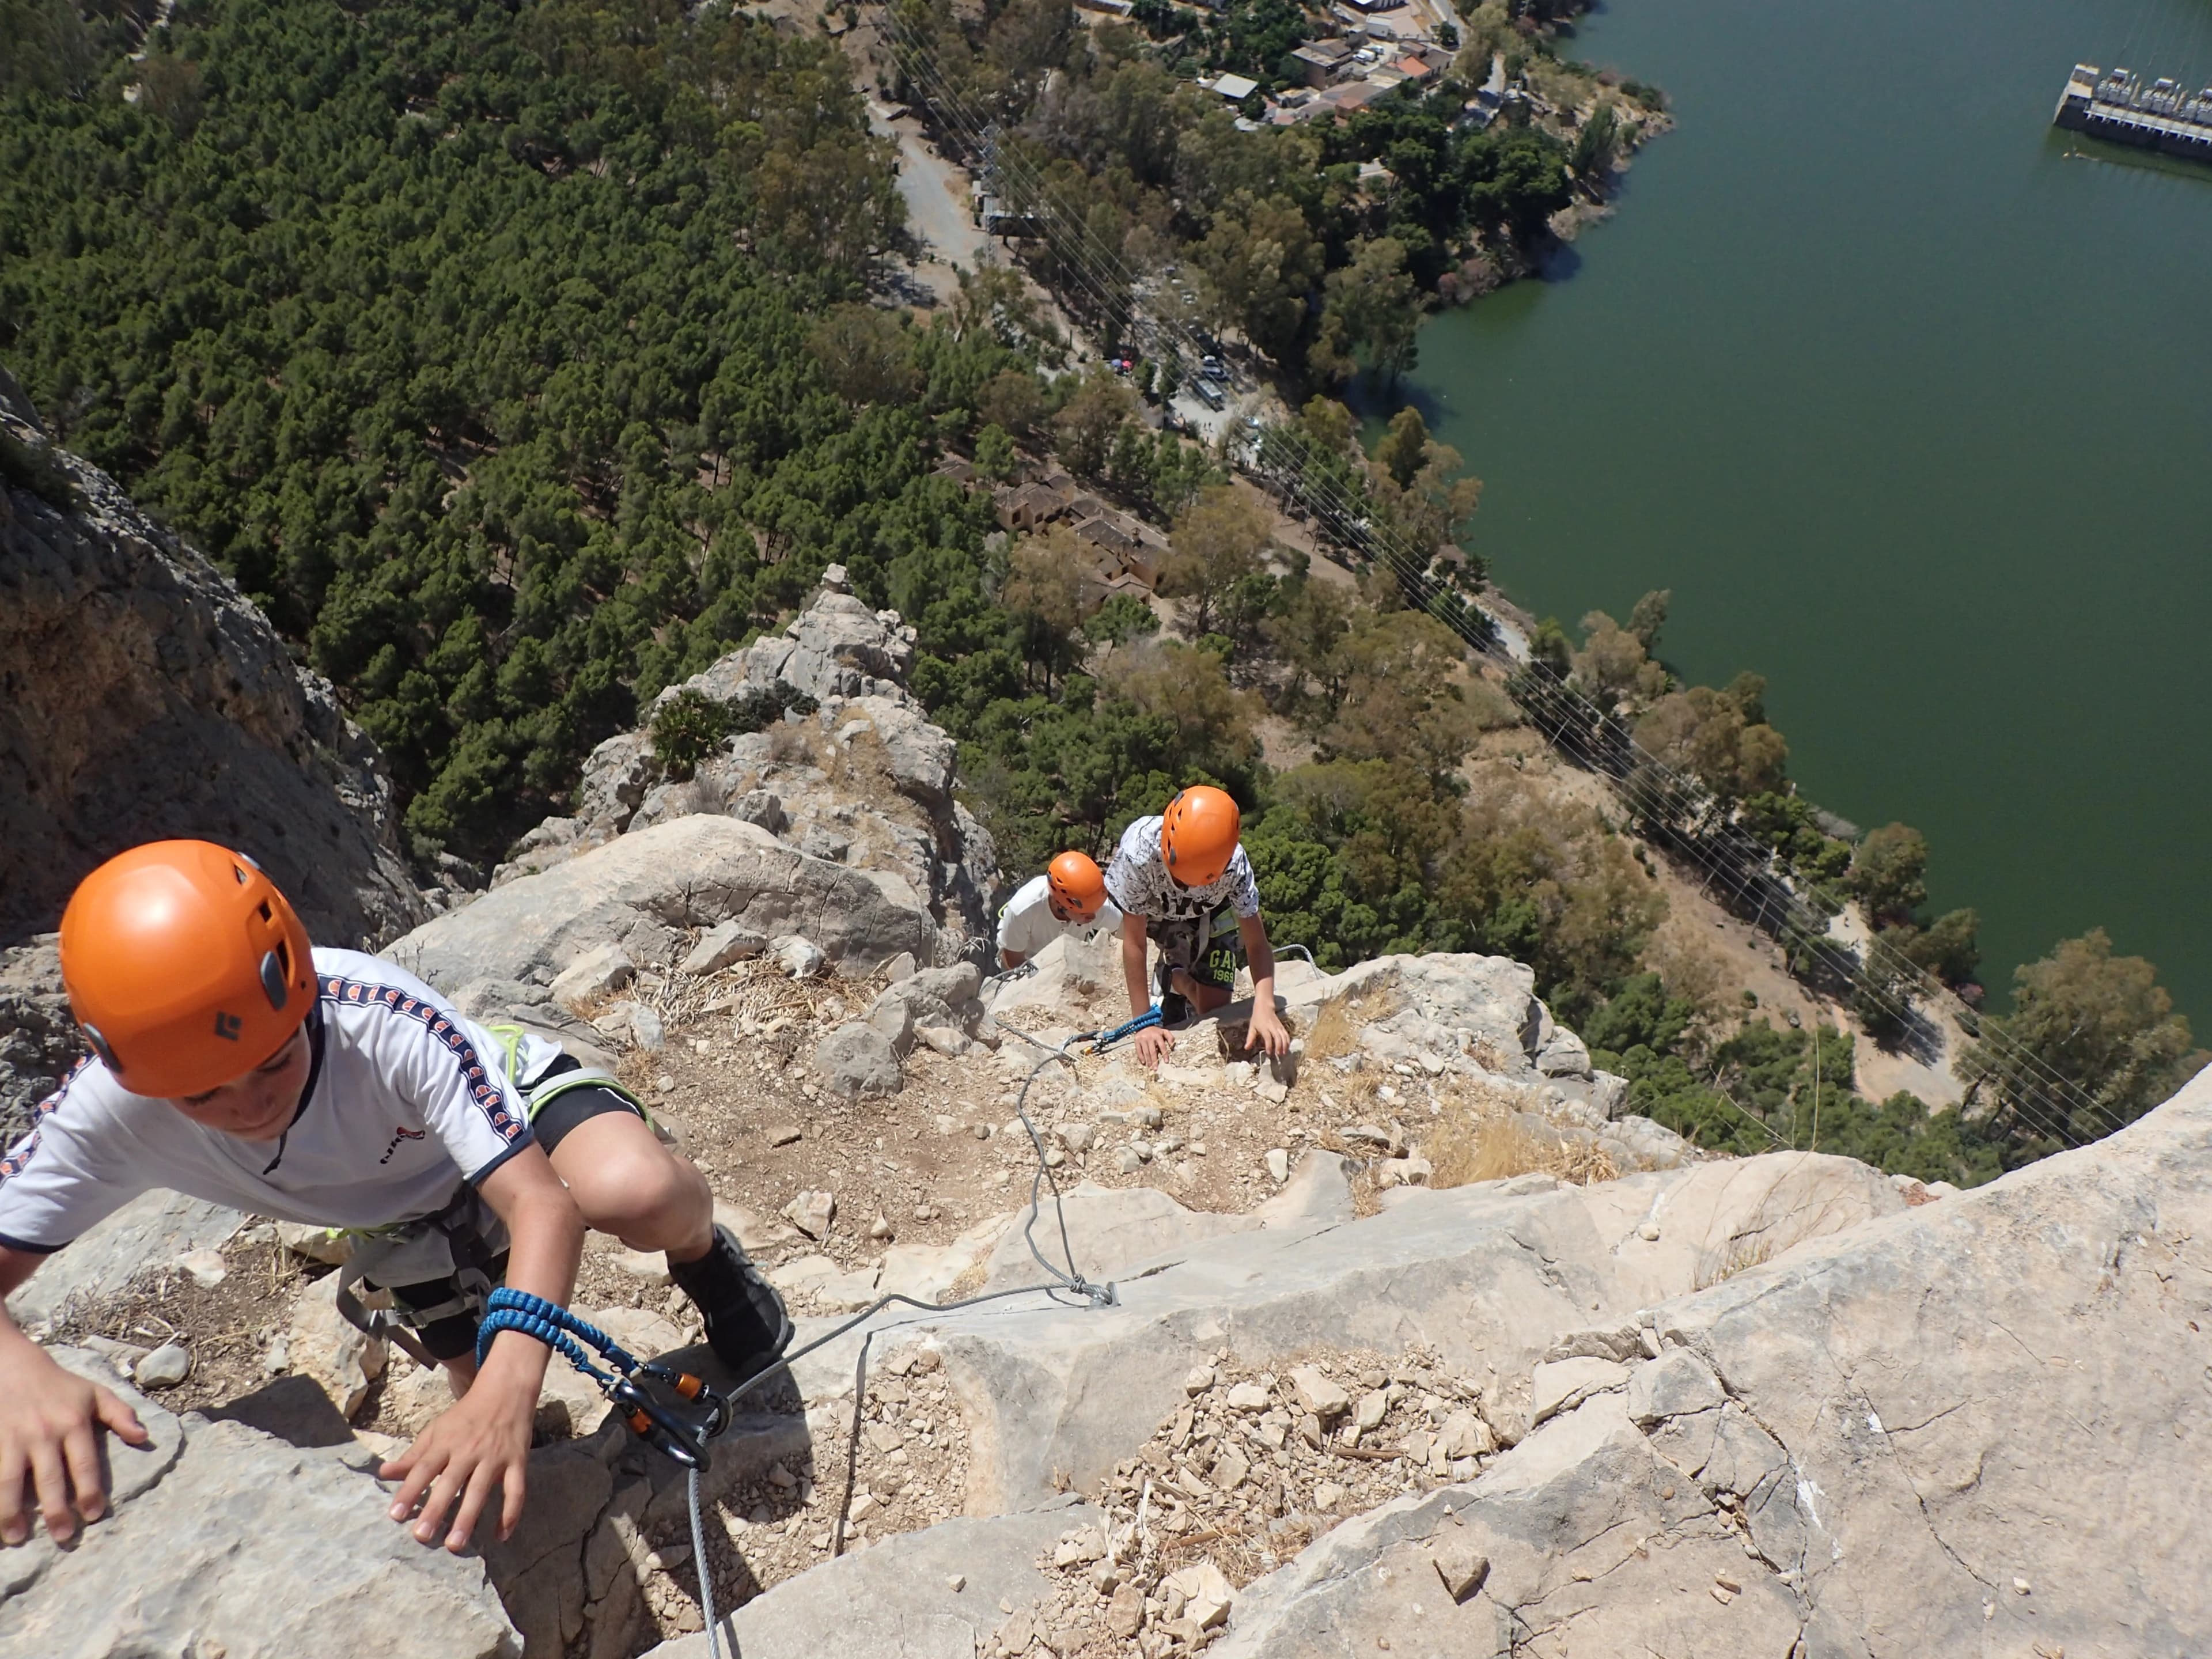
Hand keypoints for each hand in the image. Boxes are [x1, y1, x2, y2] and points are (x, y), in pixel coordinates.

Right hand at [0, 1340, 148, 1544]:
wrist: (13, 1366)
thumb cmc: (59, 1385)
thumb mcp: (95, 1393)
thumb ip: (121, 1414)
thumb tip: (144, 1438)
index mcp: (74, 1423)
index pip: (85, 1464)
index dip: (90, 1492)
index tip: (94, 1515)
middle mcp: (44, 1433)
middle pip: (50, 1479)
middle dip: (56, 1511)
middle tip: (63, 1536)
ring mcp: (13, 1439)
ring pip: (10, 1482)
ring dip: (12, 1512)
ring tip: (16, 1537)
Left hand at [381, 1372, 532, 1551]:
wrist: (506, 1391)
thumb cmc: (465, 1416)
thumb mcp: (436, 1430)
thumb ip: (413, 1456)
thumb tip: (383, 1473)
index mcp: (446, 1442)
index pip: (424, 1469)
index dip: (409, 1491)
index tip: (395, 1516)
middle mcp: (469, 1450)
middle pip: (450, 1482)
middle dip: (436, 1509)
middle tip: (422, 1537)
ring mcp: (495, 1457)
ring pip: (481, 1490)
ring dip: (468, 1517)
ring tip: (455, 1545)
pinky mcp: (518, 1461)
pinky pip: (516, 1490)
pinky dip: (511, 1513)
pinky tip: (502, 1536)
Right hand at [1134, 1026, 1174, 1068]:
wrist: (1144, 1025)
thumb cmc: (1156, 1031)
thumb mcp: (1164, 1032)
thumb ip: (1170, 1038)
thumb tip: (1173, 1048)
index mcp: (1158, 1035)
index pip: (1162, 1046)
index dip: (1165, 1054)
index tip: (1166, 1062)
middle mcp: (1150, 1037)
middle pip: (1153, 1051)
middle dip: (1155, 1060)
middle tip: (1156, 1068)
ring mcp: (1142, 1039)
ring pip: (1146, 1052)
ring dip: (1148, 1060)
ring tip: (1151, 1067)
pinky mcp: (1137, 1041)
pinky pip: (1139, 1050)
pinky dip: (1141, 1057)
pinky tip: (1144, 1063)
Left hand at [1244, 1004, 1290, 1060]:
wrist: (1265, 1007)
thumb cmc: (1257, 1018)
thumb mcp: (1252, 1027)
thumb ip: (1250, 1038)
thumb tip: (1246, 1048)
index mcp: (1264, 1027)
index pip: (1268, 1037)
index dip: (1269, 1045)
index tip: (1269, 1053)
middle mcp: (1272, 1027)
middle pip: (1278, 1037)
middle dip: (1279, 1046)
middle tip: (1278, 1055)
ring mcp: (1279, 1026)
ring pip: (1284, 1036)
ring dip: (1285, 1045)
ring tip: (1284, 1053)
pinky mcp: (1282, 1026)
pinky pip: (1286, 1034)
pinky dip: (1288, 1041)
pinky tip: (1287, 1047)